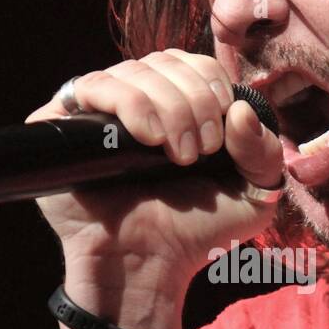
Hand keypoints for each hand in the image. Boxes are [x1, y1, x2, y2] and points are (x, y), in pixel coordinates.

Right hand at [25, 50, 283, 328]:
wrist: (148, 266)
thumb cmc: (197, 233)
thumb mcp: (254, 197)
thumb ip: (264, 151)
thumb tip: (241, 110)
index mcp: (177, 105)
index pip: (195, 64)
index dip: (212, 88)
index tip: (220, 138)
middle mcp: (136, 102)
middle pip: (165, 61)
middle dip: (193, 101)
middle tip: (198, 152)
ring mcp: (98, 112)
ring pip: (132, 70)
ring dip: (166, 106)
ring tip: (175, 154)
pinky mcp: (64, 125)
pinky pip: (90, 87)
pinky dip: (128, 103)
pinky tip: (147, 137)